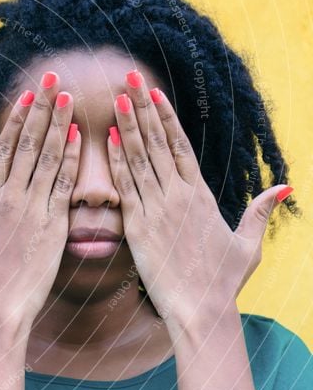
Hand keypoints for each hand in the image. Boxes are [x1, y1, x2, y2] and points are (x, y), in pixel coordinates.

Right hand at [0, 72, 80, 328]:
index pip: (4, 149)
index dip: (18, 120)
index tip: (28, 96)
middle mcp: (9, 198)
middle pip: (28, 144)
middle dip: (42, 108)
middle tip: (54, 80)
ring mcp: (32, 210)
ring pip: (47, 158)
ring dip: (59, 125)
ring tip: (70, 97)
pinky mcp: (52, 227)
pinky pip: (63, 185)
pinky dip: (71, 160)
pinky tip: (77, 137)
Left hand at [107, 70, 292, 337]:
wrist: (200, 309)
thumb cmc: (222, 280)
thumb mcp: (247, 244)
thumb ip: (258, 213)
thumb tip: (282, 187)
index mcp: (200, 195)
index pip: (180, 146)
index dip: (166, 117)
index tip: (154, 93)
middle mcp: (178, 196)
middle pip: (158, 143)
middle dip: (143, 109)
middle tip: (128, 79)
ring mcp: (157, 209)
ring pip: (140, 159)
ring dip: (127, 127)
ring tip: (116, 98)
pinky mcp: (138, 227)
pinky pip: (125, 187)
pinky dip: (116, 161)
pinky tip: (107, 139)